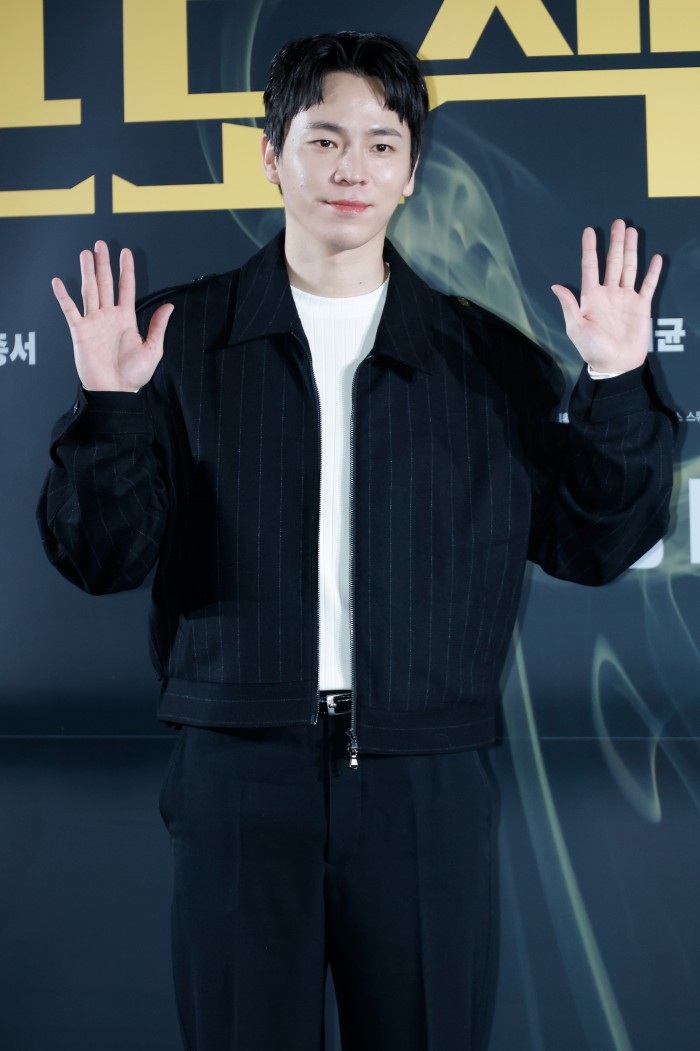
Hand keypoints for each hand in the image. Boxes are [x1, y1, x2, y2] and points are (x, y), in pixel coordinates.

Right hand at [52, 240, 172, 391]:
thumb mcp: (153, 349)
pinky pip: (70, 310)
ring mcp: (93, 322)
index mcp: (126, 319)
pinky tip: (59, 282)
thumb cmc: (134, 375)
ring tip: (85, 254)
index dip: (126, 270)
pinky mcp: (80, 331)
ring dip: (87, 272)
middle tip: (100, 244)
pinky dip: (63, 296)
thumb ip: (158, 326)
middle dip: (103, 264)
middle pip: (105, 284)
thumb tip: (169, 306)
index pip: (126, 288)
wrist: (116, 391)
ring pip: (90, 291)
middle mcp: (109, 317)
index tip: (126, 252)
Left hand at [551, 219, 661, 374]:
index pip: (590, 267)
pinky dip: (653, 272)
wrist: (615, 364)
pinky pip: (648, 285)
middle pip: (612, 262)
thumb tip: (556, 286)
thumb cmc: (592, 349)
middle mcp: (609, 293)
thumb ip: (569, 306)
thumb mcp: (576, 328)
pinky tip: (655, 258)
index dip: (589, 249)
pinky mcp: (641, 306)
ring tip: (632, 232)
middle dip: (615, 242)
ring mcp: (626, 298)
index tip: (589, 231)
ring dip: (631, 250)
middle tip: (618, 222)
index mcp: (591, 297)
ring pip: (629, 268)